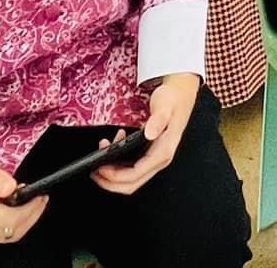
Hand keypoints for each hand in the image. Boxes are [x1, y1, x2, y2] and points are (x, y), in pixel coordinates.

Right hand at [0, 154, 46, 244]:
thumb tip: (11, 187)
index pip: (11, 219)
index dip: (30, 210)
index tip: (40, 197)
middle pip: (12, 231)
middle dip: (31, 216)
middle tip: (40, 200)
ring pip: (8, 236)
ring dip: (24, 221)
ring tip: (32, 203)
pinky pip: (0, 235)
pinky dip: (13, 224)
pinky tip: (17, 210)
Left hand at [94, 74, 197, 194]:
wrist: (181, 92)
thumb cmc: (173, 98)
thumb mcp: (165, 104)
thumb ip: (158, 119)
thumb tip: (150, 133)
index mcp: (164, 151)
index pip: (136, 174)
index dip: (115, 175)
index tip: (101, 167)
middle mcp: (160, 159)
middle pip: (132, 184)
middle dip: (110, 181)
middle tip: (94, 170)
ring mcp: (155, 158)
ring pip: (131, 179)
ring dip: (113, 172)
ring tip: (102, 150)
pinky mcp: (151, 154)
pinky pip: (132, 168)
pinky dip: (119, 163)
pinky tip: (114, 144)